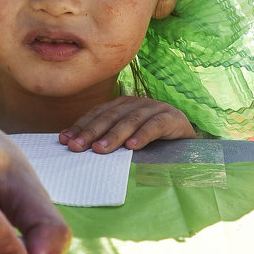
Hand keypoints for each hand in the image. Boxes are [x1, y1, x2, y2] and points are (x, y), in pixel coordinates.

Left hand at [59, 95, 195, 152]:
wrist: (188, 142)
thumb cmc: (151, 143)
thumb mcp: (127, 139)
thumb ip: (107, 140)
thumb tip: (75, 148)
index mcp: (122, 105)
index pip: (97, 114)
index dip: (80, 126)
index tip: (64, 140)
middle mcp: (136, 103)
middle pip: (110, 117)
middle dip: (91, 132)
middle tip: (76, 147)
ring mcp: (155, 108)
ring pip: (130, 121)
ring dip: (114, 136)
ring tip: (100, 149)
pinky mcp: (173, 118)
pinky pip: (155, 126)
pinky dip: (143, 135)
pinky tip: (132, 147)